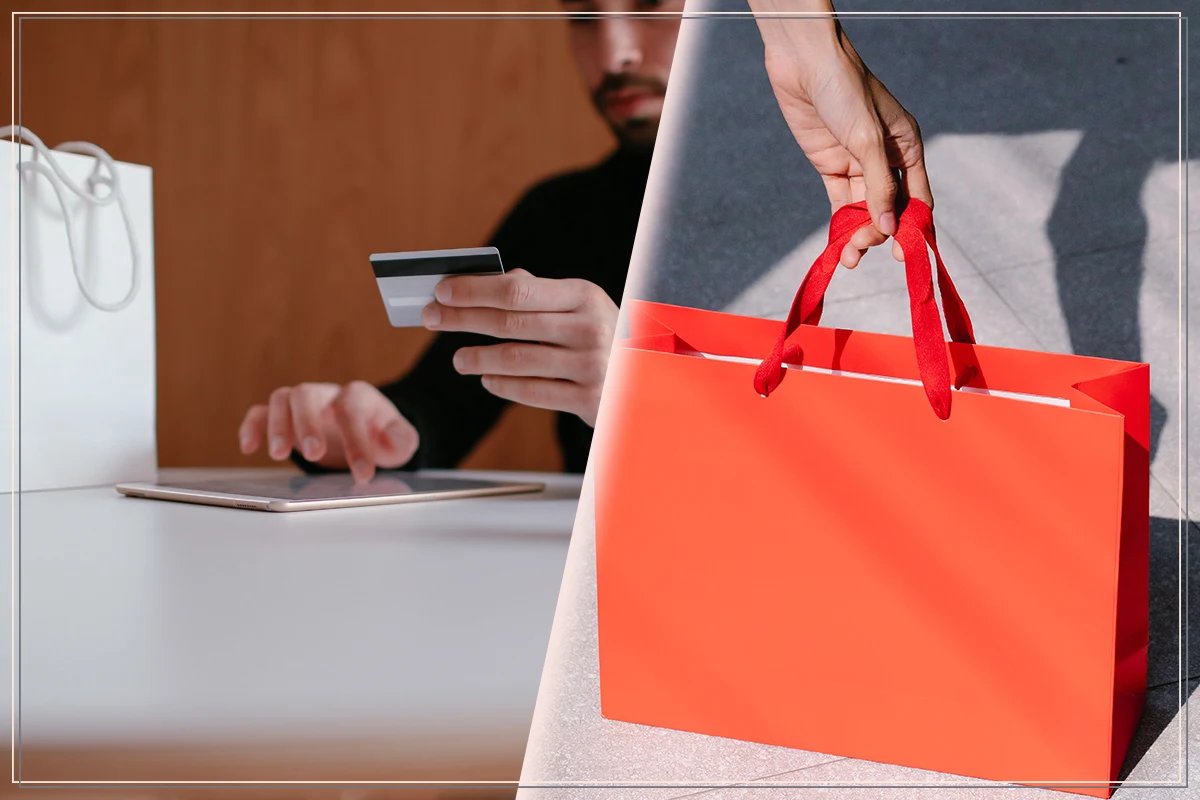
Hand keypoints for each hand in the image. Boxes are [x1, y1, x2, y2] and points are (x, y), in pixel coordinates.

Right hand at [238, 381, 418, 482]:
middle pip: (308, 394)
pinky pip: (260, 411)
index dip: (357, 442)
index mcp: (359, 396)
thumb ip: (402, 438)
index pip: (353, 411)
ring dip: (278, 424)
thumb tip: (392, 439)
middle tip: (313, 454)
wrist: (367, 429)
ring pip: (283, 398)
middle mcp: (327, 394)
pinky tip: (249, 447)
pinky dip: (252, 426)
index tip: (362, 474)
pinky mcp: (285, 416)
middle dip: (308, 423)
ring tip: (279, 455)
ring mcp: (304, 403)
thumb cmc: (381, 435)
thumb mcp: (401, 440)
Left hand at [421, 269, 616, 426]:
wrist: (649, 379)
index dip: (473, 289)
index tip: (441, 291)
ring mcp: (590, 365)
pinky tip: (487, 379)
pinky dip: (502, 385)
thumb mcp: (583, 306)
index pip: (516, 288)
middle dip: (462, 319)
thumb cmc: (605, 337)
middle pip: (508, 322)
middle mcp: (589, 327)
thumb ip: (539, 292)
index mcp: (584, 296)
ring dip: (477, 358)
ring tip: (458, 359)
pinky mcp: (588, 400)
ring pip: (515, 360)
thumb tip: (490, 278)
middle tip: (432, 318)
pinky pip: (531, 392)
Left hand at [749, 0, 931, 267]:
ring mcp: (857, 163)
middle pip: (888, 208)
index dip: (913, 228)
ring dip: (857, 235)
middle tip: (861, 250)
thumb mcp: (866, 139)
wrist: (803, 63)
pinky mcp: (831, 165)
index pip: (917, 197)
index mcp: (907, 147)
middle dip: (877, 233)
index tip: (904, 255)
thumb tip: (889, 228)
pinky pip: (841, 203)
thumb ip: (878, 186)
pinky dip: (840, 224)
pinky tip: (838, 246)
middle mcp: (885, 158)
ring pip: (863, 210)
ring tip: (848, 257)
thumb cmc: (844, 89)